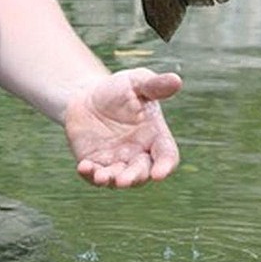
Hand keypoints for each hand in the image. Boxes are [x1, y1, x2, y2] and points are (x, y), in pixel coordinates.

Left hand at [64, 69, 181, 187]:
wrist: (88, 95)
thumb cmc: (119, 89)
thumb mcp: (136, 82)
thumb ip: (155, 85)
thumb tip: (176, 80)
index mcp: (155, 137)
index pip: (167, 156)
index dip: (165, 166)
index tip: (159, 175)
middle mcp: (139, 154)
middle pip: (141, 172)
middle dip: (133, 177)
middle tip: (124, 180)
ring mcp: (117, 162)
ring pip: (118, 178)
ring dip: (111, 180)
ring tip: (101, 177)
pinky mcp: (96, 163)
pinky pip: (94, 175)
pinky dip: (90, 174)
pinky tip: (84, 167)